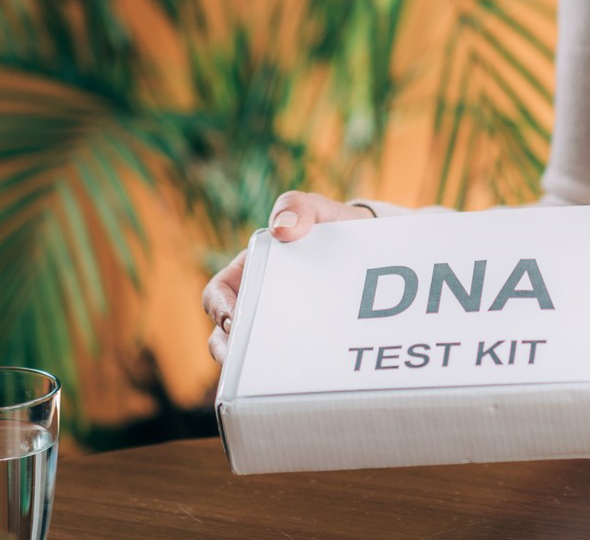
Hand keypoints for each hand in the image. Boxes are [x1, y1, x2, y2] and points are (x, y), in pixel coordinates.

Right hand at [202, 190, 377, 364]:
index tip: (234, 319)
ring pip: (251, 355)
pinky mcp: (302, 343)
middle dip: (226, 350)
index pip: (218, 293)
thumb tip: (281, 228)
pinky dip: (283, 374)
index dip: (218, 307)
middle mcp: (257, 301)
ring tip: (263, 379)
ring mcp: (279, 324)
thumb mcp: (318, 210)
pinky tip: (297, 382)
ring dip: (249, 369)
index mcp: (250, 269)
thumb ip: (298, 207)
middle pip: (226, 333)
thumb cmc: (334, 227)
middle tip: (240, 361)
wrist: (371, 249)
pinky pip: (286, 363)